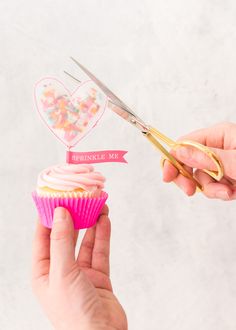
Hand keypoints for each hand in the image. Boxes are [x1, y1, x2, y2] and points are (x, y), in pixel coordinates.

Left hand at [32, 206, 126, 329]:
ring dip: (91, 225)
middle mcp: (61, 271)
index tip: (55, 198)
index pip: (43, 238)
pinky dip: (103, 236)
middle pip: (66, 238)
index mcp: (44, 273)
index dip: (48, 217)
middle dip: (74, 218)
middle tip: (81, 199)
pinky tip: (105, 221)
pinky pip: (100, 252)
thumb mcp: (63, 273)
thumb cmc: (74, 313)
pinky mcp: (99, 277)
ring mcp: (81, 275)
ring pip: (86, 243)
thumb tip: (60, 213)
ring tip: (98, 206)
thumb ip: (62, 241)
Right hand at [163, 122, 235, 199]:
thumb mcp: (235, 161)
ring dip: (212, 189)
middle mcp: (219, 147)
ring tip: (228, 192)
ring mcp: (224, 162)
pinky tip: (234, 192)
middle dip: (190, 179)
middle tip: (190, 191)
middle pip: (189, 162)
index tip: (167, 177)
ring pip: (202, 178)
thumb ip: (207, 157)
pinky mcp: (230, 176)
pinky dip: (222, 192)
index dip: (173, 160)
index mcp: (219, 135)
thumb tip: (179, 152)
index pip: (185, 144)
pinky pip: (214, 186)